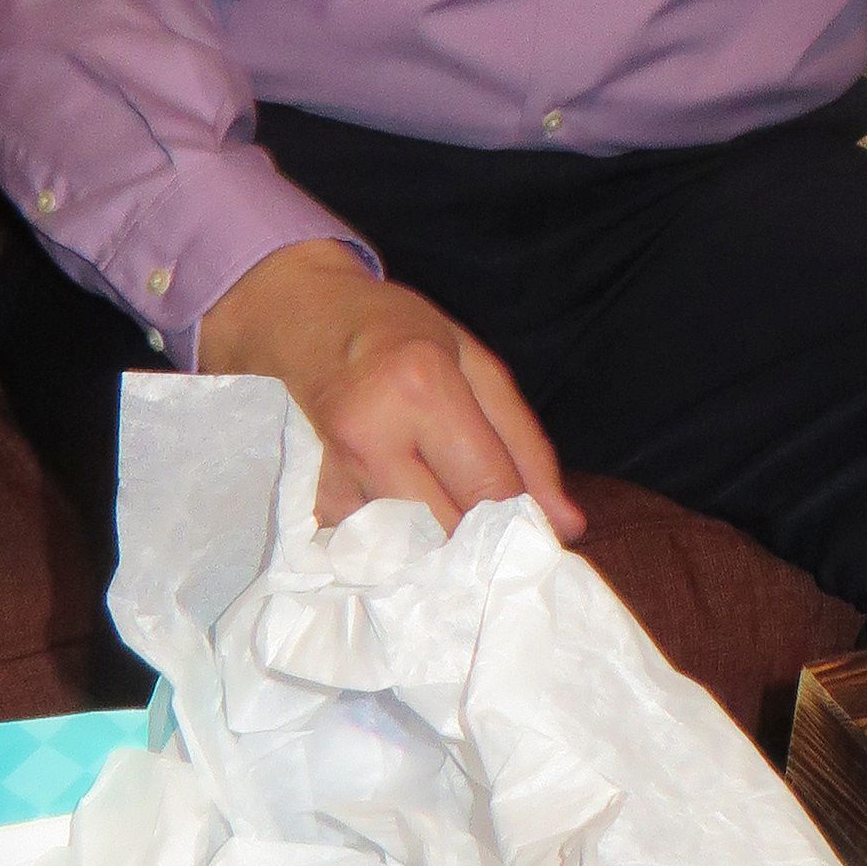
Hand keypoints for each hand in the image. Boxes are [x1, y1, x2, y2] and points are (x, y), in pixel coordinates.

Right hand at [197, 238, 583, 540]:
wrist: (299, 317)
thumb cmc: (398, 332)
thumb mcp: (476, 364)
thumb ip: (525, 444)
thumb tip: (567, 524)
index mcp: (422, 386)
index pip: (488, 483)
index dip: (522, 516)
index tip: (536, 526)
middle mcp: (372, 433)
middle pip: (449, 527)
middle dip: (481, 537)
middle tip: (497, 528)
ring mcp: (333, 469)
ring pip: (411, 547)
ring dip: (440, 544)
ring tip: (451, 516)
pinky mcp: (310, 495)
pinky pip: (370, 545)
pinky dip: (398, 542)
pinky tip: (407, 517)